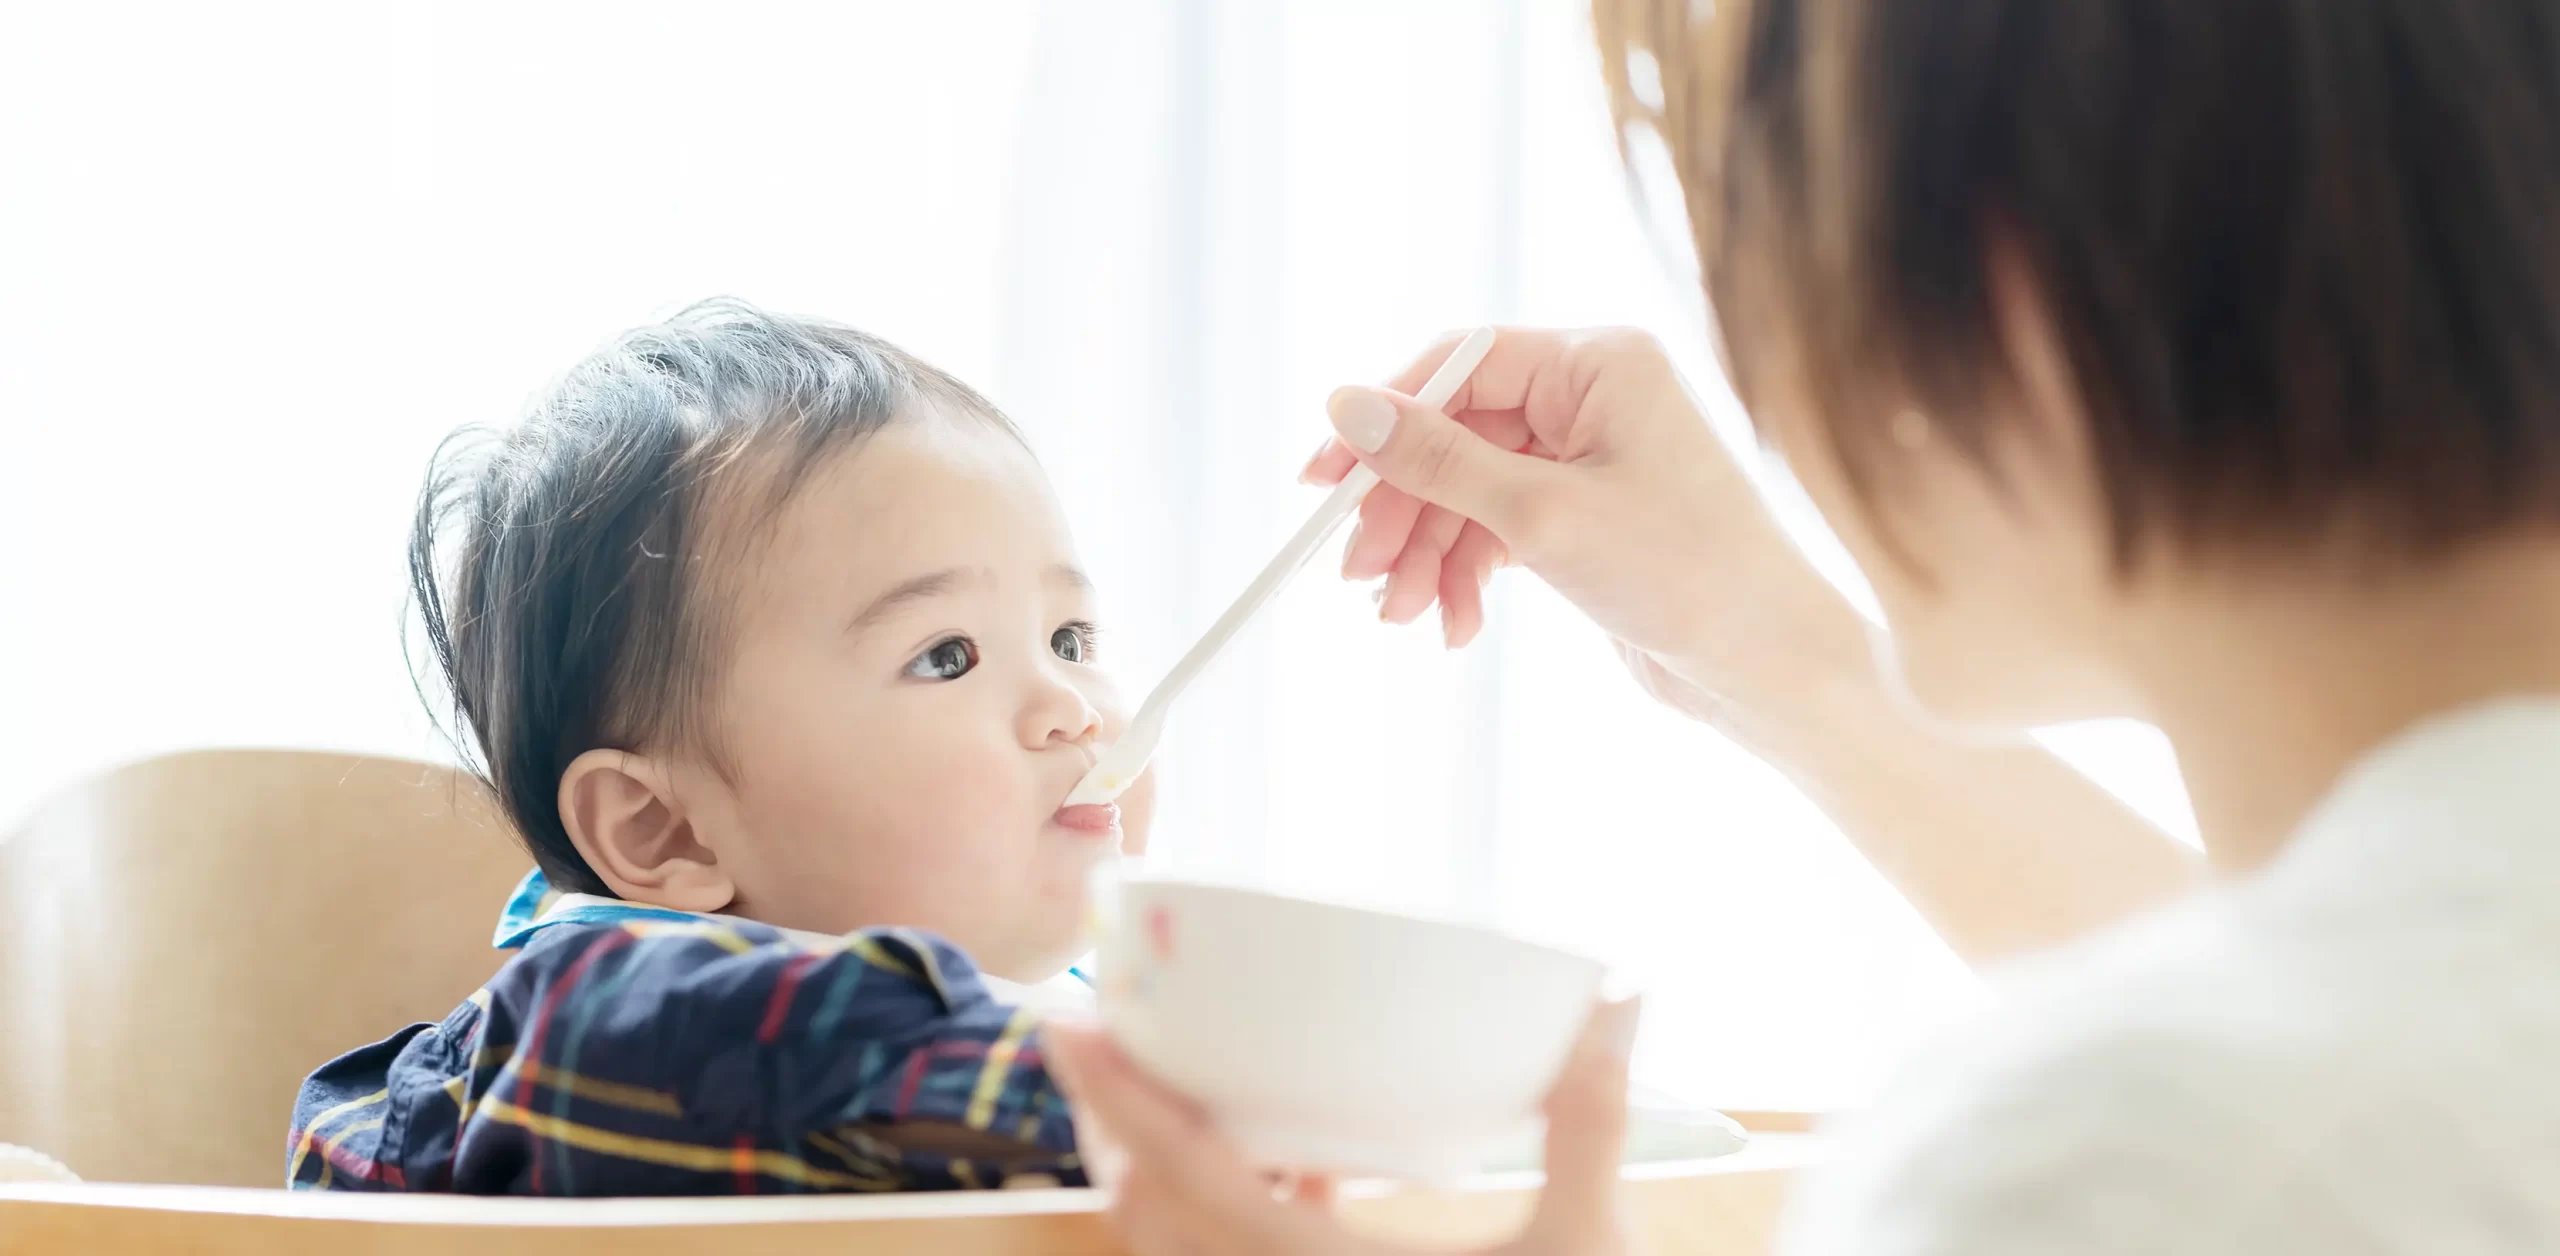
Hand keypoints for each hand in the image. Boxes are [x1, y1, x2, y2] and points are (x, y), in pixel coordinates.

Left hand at [1043, 998, 1641, 1255]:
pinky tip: (1303, 1172)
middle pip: (1148, 1216)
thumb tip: (1619, 1005)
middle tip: (1124, 1042)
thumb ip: (1589, 1127)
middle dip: (1120, 1129)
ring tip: (1199, 1099)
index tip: (1070, 1028)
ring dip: (1168, 1177)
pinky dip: (1230, 1216)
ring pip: (1177, 1253)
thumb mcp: (1585, 1247)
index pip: (1188, 1177)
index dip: (1120, 1100)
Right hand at [1306, 327, 1865, 738]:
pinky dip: (1469, 575)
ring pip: (1472, 491)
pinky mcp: (1589, 519)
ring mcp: (1592, 460)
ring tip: (1405, 617)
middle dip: (1405, 508)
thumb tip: (1346, 407)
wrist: (1774, 667)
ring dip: (1430, 555)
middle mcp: (1597, 398)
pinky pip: (1501, 530)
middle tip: (1358, 573)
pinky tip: (1454, 626)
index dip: (1384, 419)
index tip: (1323, 478)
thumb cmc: (1686, 574)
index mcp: (1600, 363)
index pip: (1460, 364)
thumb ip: (1438, 461)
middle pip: (1457, 434)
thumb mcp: (1543, 516)